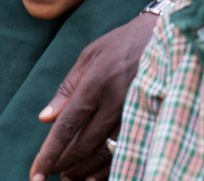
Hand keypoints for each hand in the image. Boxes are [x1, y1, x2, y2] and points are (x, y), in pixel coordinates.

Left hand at [30, 13, 158, 180]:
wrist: (167, 36)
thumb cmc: (121, 44)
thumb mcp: (89, 56)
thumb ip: (67, 89)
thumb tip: (45, 119)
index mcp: (95, 84)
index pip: (67, 126)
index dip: (50, 153)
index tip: (36, 173)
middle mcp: (115, 103)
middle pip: (84, 145)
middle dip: (64, 165)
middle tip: (51, 175)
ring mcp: (136, 114)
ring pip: (106, 155)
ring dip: (85, 171)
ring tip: (70, 178)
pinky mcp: (151, 121)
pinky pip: (127, 153)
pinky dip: (109, 169)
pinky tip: (95, 176)